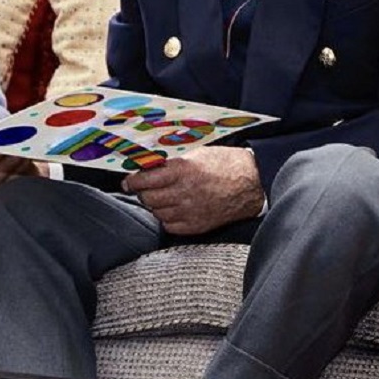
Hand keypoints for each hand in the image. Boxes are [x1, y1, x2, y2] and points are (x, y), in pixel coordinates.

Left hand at [121, 146, 263, 234]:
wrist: (250, 182)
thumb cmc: (223, 163)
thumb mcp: (195, 153)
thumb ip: (170, 160)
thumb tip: (146, 163)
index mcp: (182, 170)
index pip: (144, 180)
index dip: (132, 181)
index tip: (128, 181)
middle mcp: (184, 192)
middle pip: (147, 198)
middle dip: (142, 192)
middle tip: (143, 188)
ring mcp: (190, 211)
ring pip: (157, 212)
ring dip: (155, 205)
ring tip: (161, 196)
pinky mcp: (197, 225)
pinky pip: (170, 226)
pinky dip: (166, 218)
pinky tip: (172, 208)